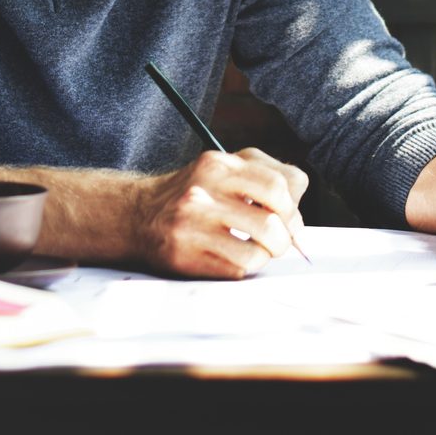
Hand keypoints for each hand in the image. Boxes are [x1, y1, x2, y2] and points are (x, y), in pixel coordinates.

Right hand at [130, 148, 309, 278]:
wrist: (137, 215)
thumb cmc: (191, 195)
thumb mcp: (224, 170)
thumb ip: (264, 177)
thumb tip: (298, 210)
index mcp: (219, 165)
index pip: (280, 184)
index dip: (294, 208)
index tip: (291, 220)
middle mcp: (203, 192)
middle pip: (273, 221)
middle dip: (286, 238)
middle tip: (279, 241)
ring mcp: (192, 225)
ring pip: (257, 251)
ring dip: (265, 256)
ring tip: (256, 250)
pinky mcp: (184, 255)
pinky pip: (236, 269)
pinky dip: (242, 267)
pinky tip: (230, 257)